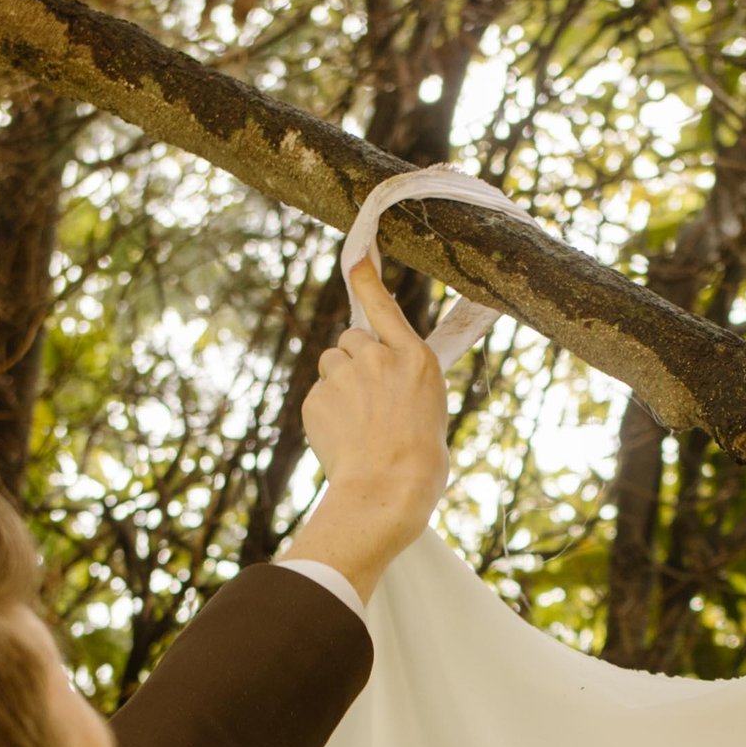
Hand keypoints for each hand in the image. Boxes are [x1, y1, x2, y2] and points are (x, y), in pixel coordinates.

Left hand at [284, 261, 449, 598]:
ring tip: (357, 421)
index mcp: (416, 358)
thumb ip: (400, 378)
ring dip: (339, 382)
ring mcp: (345, 375)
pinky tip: (343, 438)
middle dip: (354, 361)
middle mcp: (378, 357)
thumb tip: (374, 372)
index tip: (356, 256)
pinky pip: (318, 395)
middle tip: (368, 399)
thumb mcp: (428, 406)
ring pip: (331, 364)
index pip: (384, 306)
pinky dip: (326, 412)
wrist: (387, 490)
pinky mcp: (317, 397)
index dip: (367, 279)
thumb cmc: (419, 458)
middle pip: (351, 341)